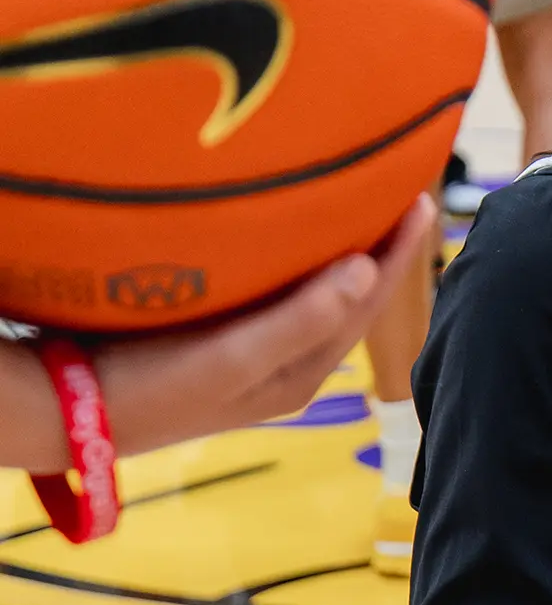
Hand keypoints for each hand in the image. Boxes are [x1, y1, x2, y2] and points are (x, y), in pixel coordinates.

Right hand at [94, 194, 438, 461]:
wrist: (75, 411)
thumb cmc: (153, 385)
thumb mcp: (232, 358)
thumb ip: (300, 319)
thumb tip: (367, 270)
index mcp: (303, 373)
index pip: (366, 304)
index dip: (398, 254)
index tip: (422, 199)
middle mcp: (290, 368)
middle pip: (351, 300)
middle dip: (380, 251)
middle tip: (404, 192)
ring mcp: (258, 357)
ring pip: (319, 298)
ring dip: (344, 255)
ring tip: (363, 207)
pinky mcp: (225, 343)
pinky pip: (282, 297)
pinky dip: (300, 265)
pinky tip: (294, 237)